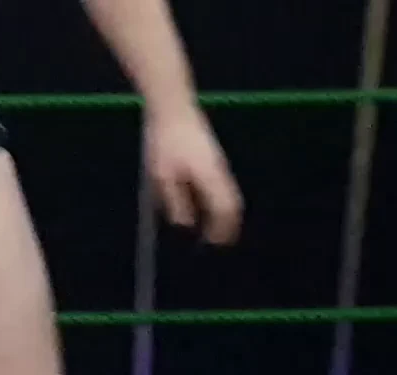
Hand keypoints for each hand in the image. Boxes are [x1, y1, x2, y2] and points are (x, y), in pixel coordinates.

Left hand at [145, 110, 242, 244]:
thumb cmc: (165, 141)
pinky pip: (222, 185)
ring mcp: (218, 162)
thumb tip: (185, 224)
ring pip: (229, 194)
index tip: (215, 244)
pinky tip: (206, 206)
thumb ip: (175, 201)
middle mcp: (220, 170)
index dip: (222, 229)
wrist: (172, 107)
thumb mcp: (163, 175)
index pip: (224, 209)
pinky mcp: (212, 157)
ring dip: (224, 212)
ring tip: (214, 229)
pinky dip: (219, 200)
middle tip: (219, 241)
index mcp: (210, 176)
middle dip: (228, 224)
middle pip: (233, 203)